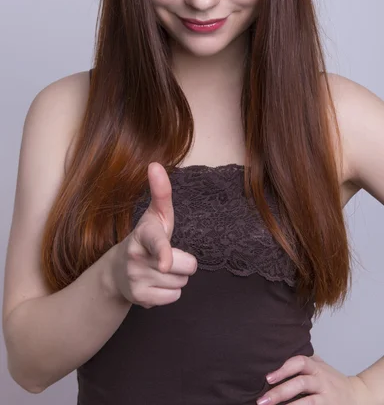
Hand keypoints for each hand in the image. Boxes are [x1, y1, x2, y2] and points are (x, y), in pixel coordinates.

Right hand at [110, 161, 197, 307]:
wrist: (117, 272)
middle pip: (186, 266)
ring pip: (181, 283)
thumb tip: (155, 164)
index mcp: (143, 234)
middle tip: (166, 258)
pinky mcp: (139, 298)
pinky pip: (174, 298)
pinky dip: (169, 293)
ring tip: (158, 270)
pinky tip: (154, 284)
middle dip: (182, 263)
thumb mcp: (156, 215)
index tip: (164, 262)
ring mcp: (136, 279)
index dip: (163, 252)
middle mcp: (137, 257)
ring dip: (175, 278)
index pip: (157, 242)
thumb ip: (161, 191)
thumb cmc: (146, 238)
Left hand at [256, 354, 374, 404]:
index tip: (268, 378)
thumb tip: (277, 355)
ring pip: (308, 402)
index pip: (300, 362)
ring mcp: (327, 397)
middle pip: (301, 383)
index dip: (284, 369)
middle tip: (262, 400)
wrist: (358, 395)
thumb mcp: (320, 366)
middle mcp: (322, 381)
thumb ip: (304, 362)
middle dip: (280, 392)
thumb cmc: (332, 380)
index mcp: (317, 368)